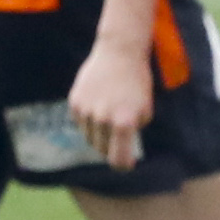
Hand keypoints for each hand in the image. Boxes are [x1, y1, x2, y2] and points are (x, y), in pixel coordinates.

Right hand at [68, 40, 153, 172]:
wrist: (119, 54)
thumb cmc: (137, 84)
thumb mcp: (145, 111)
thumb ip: (133, 130)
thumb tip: (122, 146)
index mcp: (124, 124)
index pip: (119, 159)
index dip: (123, 165)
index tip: (126, 164)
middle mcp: (102, 119)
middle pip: (103, 150)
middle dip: (112, 149)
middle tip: (119, 140)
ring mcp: (86, 111)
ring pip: (90, 138)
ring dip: (100, 136)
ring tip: (110, 120)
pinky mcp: (74, 102)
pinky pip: (81, 124)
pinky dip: (89, 123)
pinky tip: (98, 109)